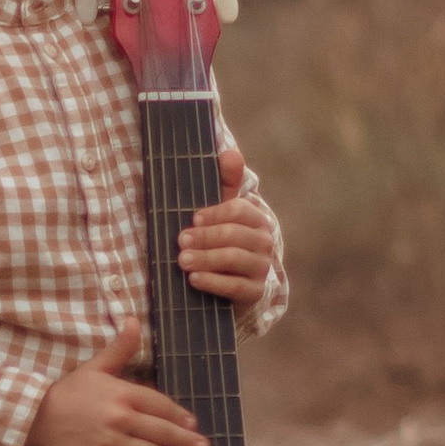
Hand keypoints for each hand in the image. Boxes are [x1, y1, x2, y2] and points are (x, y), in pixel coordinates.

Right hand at [25, 325, 206, 445]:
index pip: (158, 404)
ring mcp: (107, 443)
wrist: (32, 418)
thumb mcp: (95, 367)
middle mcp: (118, 418)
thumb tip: (134, 320)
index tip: (193, 425)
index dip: (178, 416)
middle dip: (184, 442)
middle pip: (159, 431)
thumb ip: (120, 348)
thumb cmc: (68, 393)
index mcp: (121, 393)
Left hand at [178, 136, 274, 306]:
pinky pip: (235, 286)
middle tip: (180, 241)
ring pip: (234, 259)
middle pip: (234, 235)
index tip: (192, 217)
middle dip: (204, 237)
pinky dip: (213, 282)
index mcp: (256, 218)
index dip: (215, 213)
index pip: (239, 210)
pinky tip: (194, 279)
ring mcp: (262, 268)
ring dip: (205, 259)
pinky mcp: (255, 292)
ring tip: (182, 261)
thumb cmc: (220, 240)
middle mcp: (264, 242)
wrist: (233, 283)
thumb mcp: (220, 212)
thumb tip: (231, 153)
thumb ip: (225, 182)